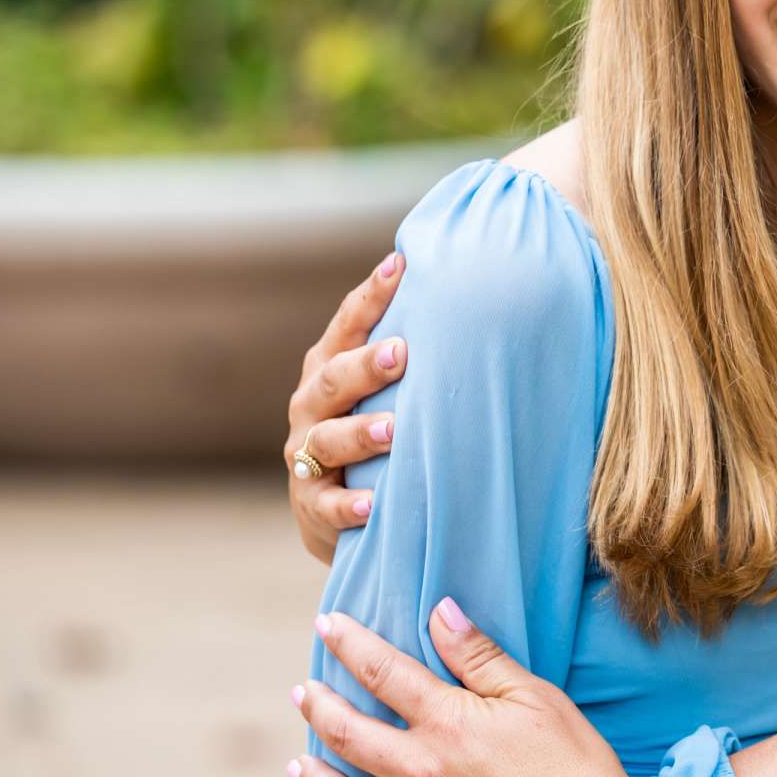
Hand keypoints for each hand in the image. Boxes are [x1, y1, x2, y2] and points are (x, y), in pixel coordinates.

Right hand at [286, 253, 408, 563]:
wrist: (339, 511)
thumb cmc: (376, 428)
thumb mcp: (386, 388)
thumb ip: (411, 349)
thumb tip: (470, 291)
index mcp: (330, 366)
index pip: (348, 324)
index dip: (371, 296)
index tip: (402, 265)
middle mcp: (312, 405)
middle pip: (333, 378)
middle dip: (365, 366)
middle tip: (401, 353)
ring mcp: (306, 454)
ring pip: (327, 439)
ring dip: (361, 433)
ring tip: (395, 430)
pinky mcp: (311, 504)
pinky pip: (327, 505)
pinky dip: (349, 505)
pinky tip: (374, 503)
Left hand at [289, 603, 630, 776]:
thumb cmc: (575, 763)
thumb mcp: (535, 697)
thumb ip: (480, 656)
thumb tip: (439, 610)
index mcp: (447, 722)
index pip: (383, 671)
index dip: (350, 644)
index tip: (326, 625)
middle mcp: (421, 771)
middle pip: (349, 734)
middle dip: (319, 708)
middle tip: (301, 693)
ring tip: (297, 766)